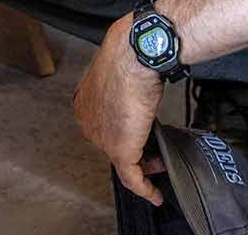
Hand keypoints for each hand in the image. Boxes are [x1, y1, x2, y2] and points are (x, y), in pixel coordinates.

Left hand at [73, 15, 166, 205]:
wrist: (135, 54)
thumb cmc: (131, 51)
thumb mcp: (122, 65)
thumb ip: (126, 80)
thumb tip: (141, 81)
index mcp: (85, 101)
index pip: (105, 125)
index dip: (126, 132)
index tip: (144, 134)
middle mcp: (88, 121)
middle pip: (113, 143)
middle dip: (136, 149)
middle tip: (156, 150)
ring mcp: (101, 138)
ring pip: (124, 161)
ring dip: (145, 166)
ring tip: (162, 162)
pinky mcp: (119, 151)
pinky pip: (132, 178)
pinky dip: (145, 189)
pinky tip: (156, 195)